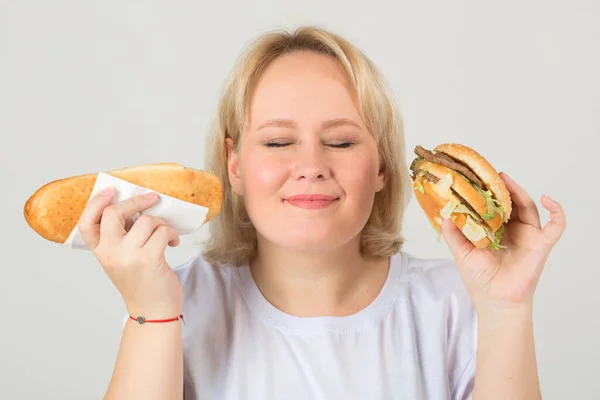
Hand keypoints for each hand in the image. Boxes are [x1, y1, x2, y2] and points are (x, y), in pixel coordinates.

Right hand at [77, 188, 182, 318]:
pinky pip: (162, 231)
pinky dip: (171, 234)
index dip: (95, 203)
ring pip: (146, 220)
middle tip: (151, 199)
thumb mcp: (122, 261)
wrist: (153, 312)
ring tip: (166, 236)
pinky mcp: (149, 258)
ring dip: (161, 224)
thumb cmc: (142, 283)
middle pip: (114, 212)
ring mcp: (128, 256)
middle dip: (136, 201)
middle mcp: (110, 254)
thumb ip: (121, 238)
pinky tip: (172, 244)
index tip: (110, 190)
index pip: (86, 223)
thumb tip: (136, 207)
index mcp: (101, 253)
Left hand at [441, 172, 565, 313]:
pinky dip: (557, 211)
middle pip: (512, 203)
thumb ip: (453, 233)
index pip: (495, 206)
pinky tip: (547, 198)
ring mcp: (528, 236)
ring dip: (520, 192)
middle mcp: (513, 231)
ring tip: (506, 180)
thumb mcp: (461, 252)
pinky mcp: (540, 244)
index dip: (489, 193)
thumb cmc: (480, 280)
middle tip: (492, 174)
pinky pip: (556, 226)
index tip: (479, 179)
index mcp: (495, 231)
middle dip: (504, 188)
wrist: (495, 300)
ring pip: (529, 207)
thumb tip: (444, 214)